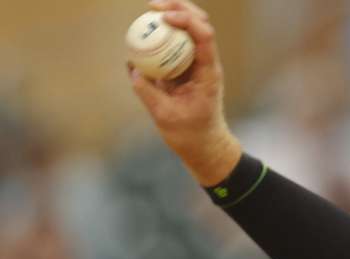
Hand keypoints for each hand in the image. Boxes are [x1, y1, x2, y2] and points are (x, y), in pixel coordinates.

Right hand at [126, 0, 241, 185]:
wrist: (204, 146)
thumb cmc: (190, 134)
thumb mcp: (166, 115)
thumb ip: (149, 92)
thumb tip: (133, 70)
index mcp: (208, 72)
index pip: (204, 37)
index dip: (187, 20)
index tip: (164, 17)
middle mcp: (205, 64)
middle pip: (199, 25)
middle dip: (179, 8)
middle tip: (153, 4)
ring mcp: (195, 66)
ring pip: (188, 32)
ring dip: (171, 16)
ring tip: (149, 10)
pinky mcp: (184, 70)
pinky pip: (172, 47)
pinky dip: (160, 37)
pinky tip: (144, 32)